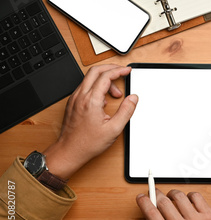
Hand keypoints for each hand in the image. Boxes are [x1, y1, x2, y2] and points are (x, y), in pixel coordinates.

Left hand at [43, 64, 137, 179]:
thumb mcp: (114, 129)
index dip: (119, 70)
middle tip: (121, 72)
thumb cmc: (88, 143)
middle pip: (95, 71)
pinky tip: (103, 100)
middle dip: (111, 69)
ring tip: (116, 94)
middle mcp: (80, 96)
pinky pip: (85, 87)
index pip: (106, 76)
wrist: (69, 151)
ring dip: (104, 80)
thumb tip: (133, 98)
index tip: (127, 71)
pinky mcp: (72, 103)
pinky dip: (97, 87)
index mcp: (91, 101)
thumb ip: (126, 111)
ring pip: (90, 79)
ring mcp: (74, 99)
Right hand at [126, 189, 210, 219]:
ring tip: (170, 197)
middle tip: (155, 194)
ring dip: (172, 194)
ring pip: (179, 196)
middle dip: (156, 195)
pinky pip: (195, 196)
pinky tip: (186, 201)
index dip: (144, 202)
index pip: (151, 213)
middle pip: (163, 202)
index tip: (142, 197)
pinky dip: (189, 195)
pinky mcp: (207, 215)